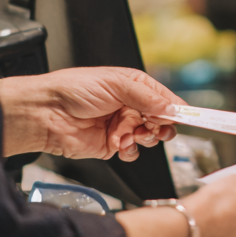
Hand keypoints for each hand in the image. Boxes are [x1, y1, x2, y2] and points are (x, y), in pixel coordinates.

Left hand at [0, 67, 182, 160]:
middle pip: (160, 120)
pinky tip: (120, 143)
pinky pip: (133, 151)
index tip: (189, 118)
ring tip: (130, 133)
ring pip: (149, 137)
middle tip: (155, 128)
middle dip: (160, 126)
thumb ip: (147, 98)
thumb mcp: (116, 85)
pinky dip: (131, 149)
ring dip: (144, 137)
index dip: (176, 108)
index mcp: (133, 86)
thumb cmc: (74, 90)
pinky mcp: (112, 145)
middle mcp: (130, 106)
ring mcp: (122, 126)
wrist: (46, 114)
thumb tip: (171, 108)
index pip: (164, 98)